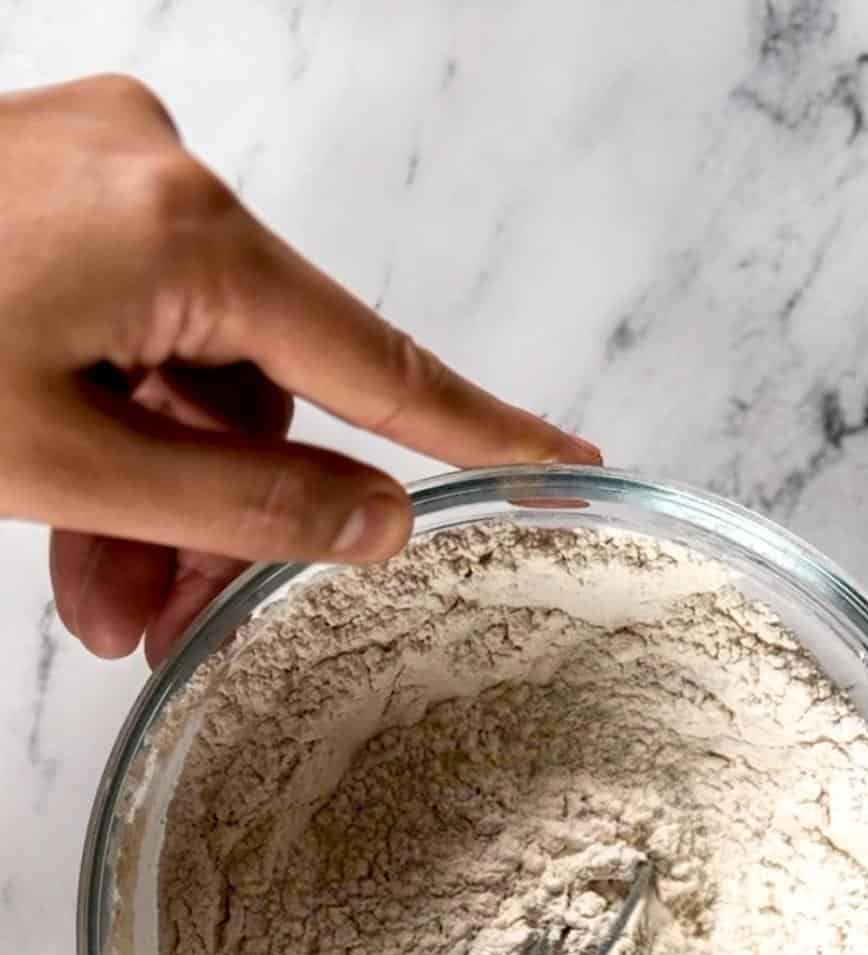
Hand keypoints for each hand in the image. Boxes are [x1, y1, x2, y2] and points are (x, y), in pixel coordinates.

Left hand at [0, 75, 599, 665]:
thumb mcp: (60, 464)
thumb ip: (239, 506)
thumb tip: (373, 525)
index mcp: (181, 227)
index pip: (377, 361)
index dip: (475, 428)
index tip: (564, 461)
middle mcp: (154, 173)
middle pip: (259, 378)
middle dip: (223, 511)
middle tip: (174, 622)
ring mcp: (94, 167)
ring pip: (181, 366)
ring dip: (152, 488)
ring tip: (96, 595)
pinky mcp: (43, 185)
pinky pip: (120, 326)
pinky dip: (105, 424)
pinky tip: (68, 510)